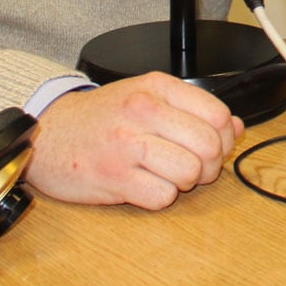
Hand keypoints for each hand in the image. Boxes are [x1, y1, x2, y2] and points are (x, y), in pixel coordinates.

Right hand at [25, 73, 242, 208]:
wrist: (49, 133)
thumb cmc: (102, 118)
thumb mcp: (147, 97)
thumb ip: (193, 109)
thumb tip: (236, 128)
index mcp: (157, 87)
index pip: (218, 115)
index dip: (225, 138)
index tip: (213, 145)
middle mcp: (143, 111)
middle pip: (209, 146)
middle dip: (209, 164)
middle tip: (192, 166)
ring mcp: (127, 145)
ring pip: (190, 173)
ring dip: (186, 182)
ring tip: (168, 175)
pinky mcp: (114, 178)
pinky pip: (162, 197)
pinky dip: (161, 197)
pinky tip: (146, 184)